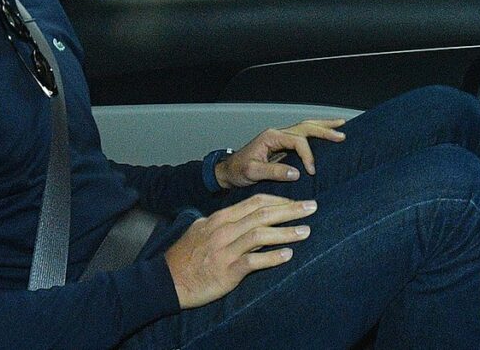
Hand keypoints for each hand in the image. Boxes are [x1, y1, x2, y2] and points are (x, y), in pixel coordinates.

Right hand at [164, 194, 316, 308]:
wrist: (167, 281)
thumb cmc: (185, 256)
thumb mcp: (200, 231)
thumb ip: (220, 223)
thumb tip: (239, 218)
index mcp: (220, 218)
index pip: (254, 202)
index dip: (278, 200)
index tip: (296, 201)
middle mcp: (224, 230)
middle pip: (262, 214)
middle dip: (290, 209)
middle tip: (312, 207)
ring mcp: (225, 250)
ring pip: (260, 235)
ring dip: (286, 232)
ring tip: (306, 231)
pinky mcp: (227, 271)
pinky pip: (253, 262)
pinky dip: (272, 257)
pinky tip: (288, 255)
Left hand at [215, 118, 345, 188]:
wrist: (228, 171)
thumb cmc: (237, 171)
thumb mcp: (252, 172)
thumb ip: (274, 172)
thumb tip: (297, 173)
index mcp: (271, 137)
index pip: (297, 141)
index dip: (307, 156)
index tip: (312, 172)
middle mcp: (277, 134)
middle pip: (305, 127)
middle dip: (325, 130)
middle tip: (342, 134)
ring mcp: (280, 138)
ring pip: (305, 128)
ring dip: (323, 126)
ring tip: (341, 125)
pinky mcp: (282, 146)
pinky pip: (303, 136)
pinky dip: (317, 133)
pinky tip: (326, 135)